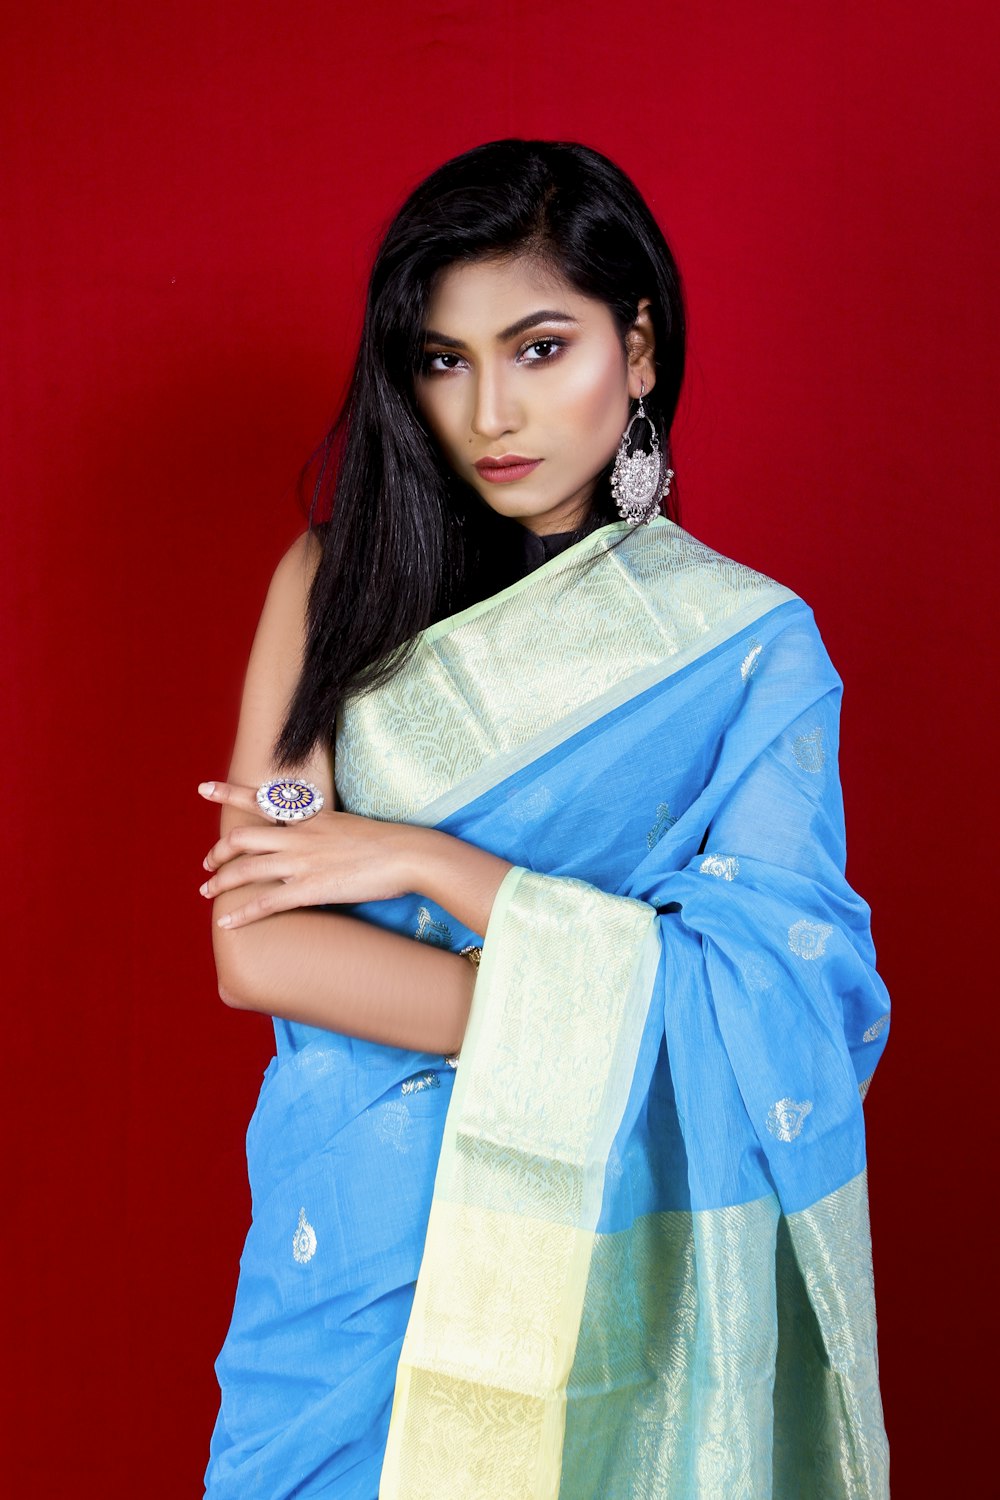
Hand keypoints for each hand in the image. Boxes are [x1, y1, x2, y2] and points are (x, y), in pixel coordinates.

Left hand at [197, 780, 416, 928]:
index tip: (203, 788)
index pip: (260, 800)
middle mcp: (298, 837)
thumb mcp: (347, 826)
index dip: (227, 793)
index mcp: (308, 818)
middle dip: (218, 852)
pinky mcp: (310, 889)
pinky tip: (227, 924)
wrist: (407, 854)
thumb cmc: (384, 843)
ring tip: (207, 892)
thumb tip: (313, 843)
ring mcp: (302, 862)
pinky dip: (242, 914)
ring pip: (246, 870)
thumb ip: (323, 832)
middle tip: (207, 864)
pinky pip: (265, 902)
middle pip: (241, 838)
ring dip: (220, 883)